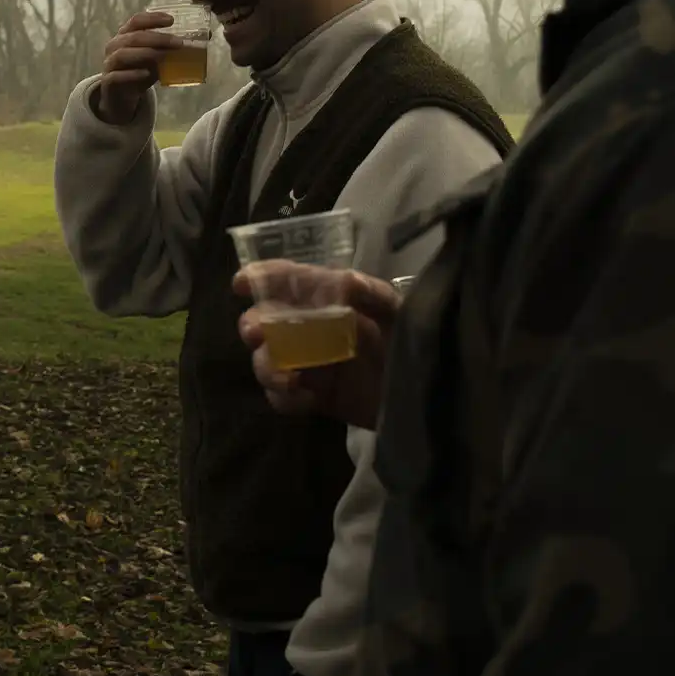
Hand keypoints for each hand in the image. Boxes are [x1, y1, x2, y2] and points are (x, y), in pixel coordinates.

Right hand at [96, 10, 183, 124]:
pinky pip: (117, 76)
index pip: (137, 20)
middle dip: (157, 38)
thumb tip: (206, 36)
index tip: (172, 20)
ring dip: (145, 53)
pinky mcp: (109, 82)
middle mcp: (115, 46)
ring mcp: (110, 64)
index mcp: (126, 35)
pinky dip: (132, 74)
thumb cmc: (140, 71)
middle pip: (133, 37)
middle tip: (178, 43)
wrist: (121, 97)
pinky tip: (147, 74)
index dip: (153, 18)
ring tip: (163, 56)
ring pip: (123, 54)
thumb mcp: (157, 59)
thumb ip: (172, 48)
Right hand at [234, 261, 401, 428]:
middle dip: (254, 324)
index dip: (263, 277)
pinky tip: (306, 398)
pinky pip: (282, 397)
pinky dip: (285, 398)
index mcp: (332, 299)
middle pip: (267, 321)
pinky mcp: (316, 396)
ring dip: (267, 367)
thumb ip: (374, 295)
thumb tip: (343, 282)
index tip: (241, 283)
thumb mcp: (403, 312)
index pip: (290, 280)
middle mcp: (313, 327)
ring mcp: (311, 363)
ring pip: (267, 361)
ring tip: (289, 378)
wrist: (434, 397)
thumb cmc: (416, 342)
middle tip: (256, 334)